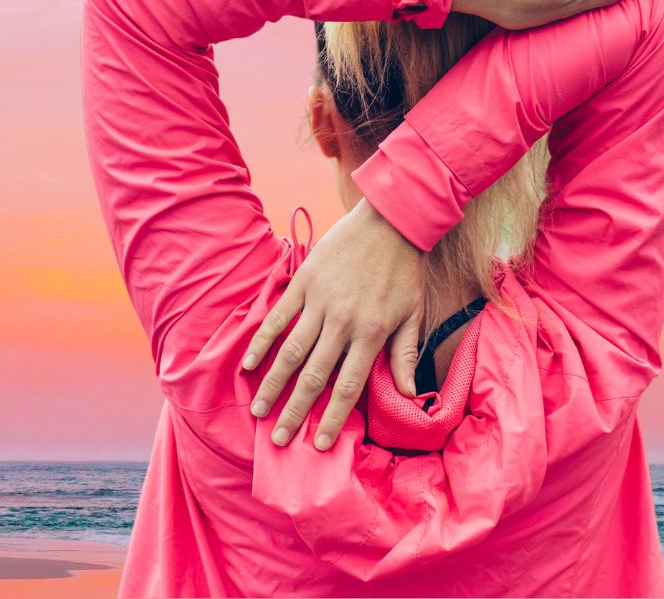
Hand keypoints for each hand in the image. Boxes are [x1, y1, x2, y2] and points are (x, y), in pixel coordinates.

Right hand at [240, 197, 424, 449]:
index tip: (318, 444)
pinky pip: (279, 316)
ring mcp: (321, 301)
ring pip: (292, 351)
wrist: (392, 220)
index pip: (348, 386)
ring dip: (274, 384)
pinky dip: (262, 341)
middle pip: (314, 376)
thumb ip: (405, 354)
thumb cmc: (405, 268)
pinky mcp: (305, 281)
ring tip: (260, 411)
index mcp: (372, 333)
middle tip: (279, 439)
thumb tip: (409, 395)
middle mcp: (343, 322)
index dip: (333, 418)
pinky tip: (249, 364)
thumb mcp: (414, 313)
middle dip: (296, 411)